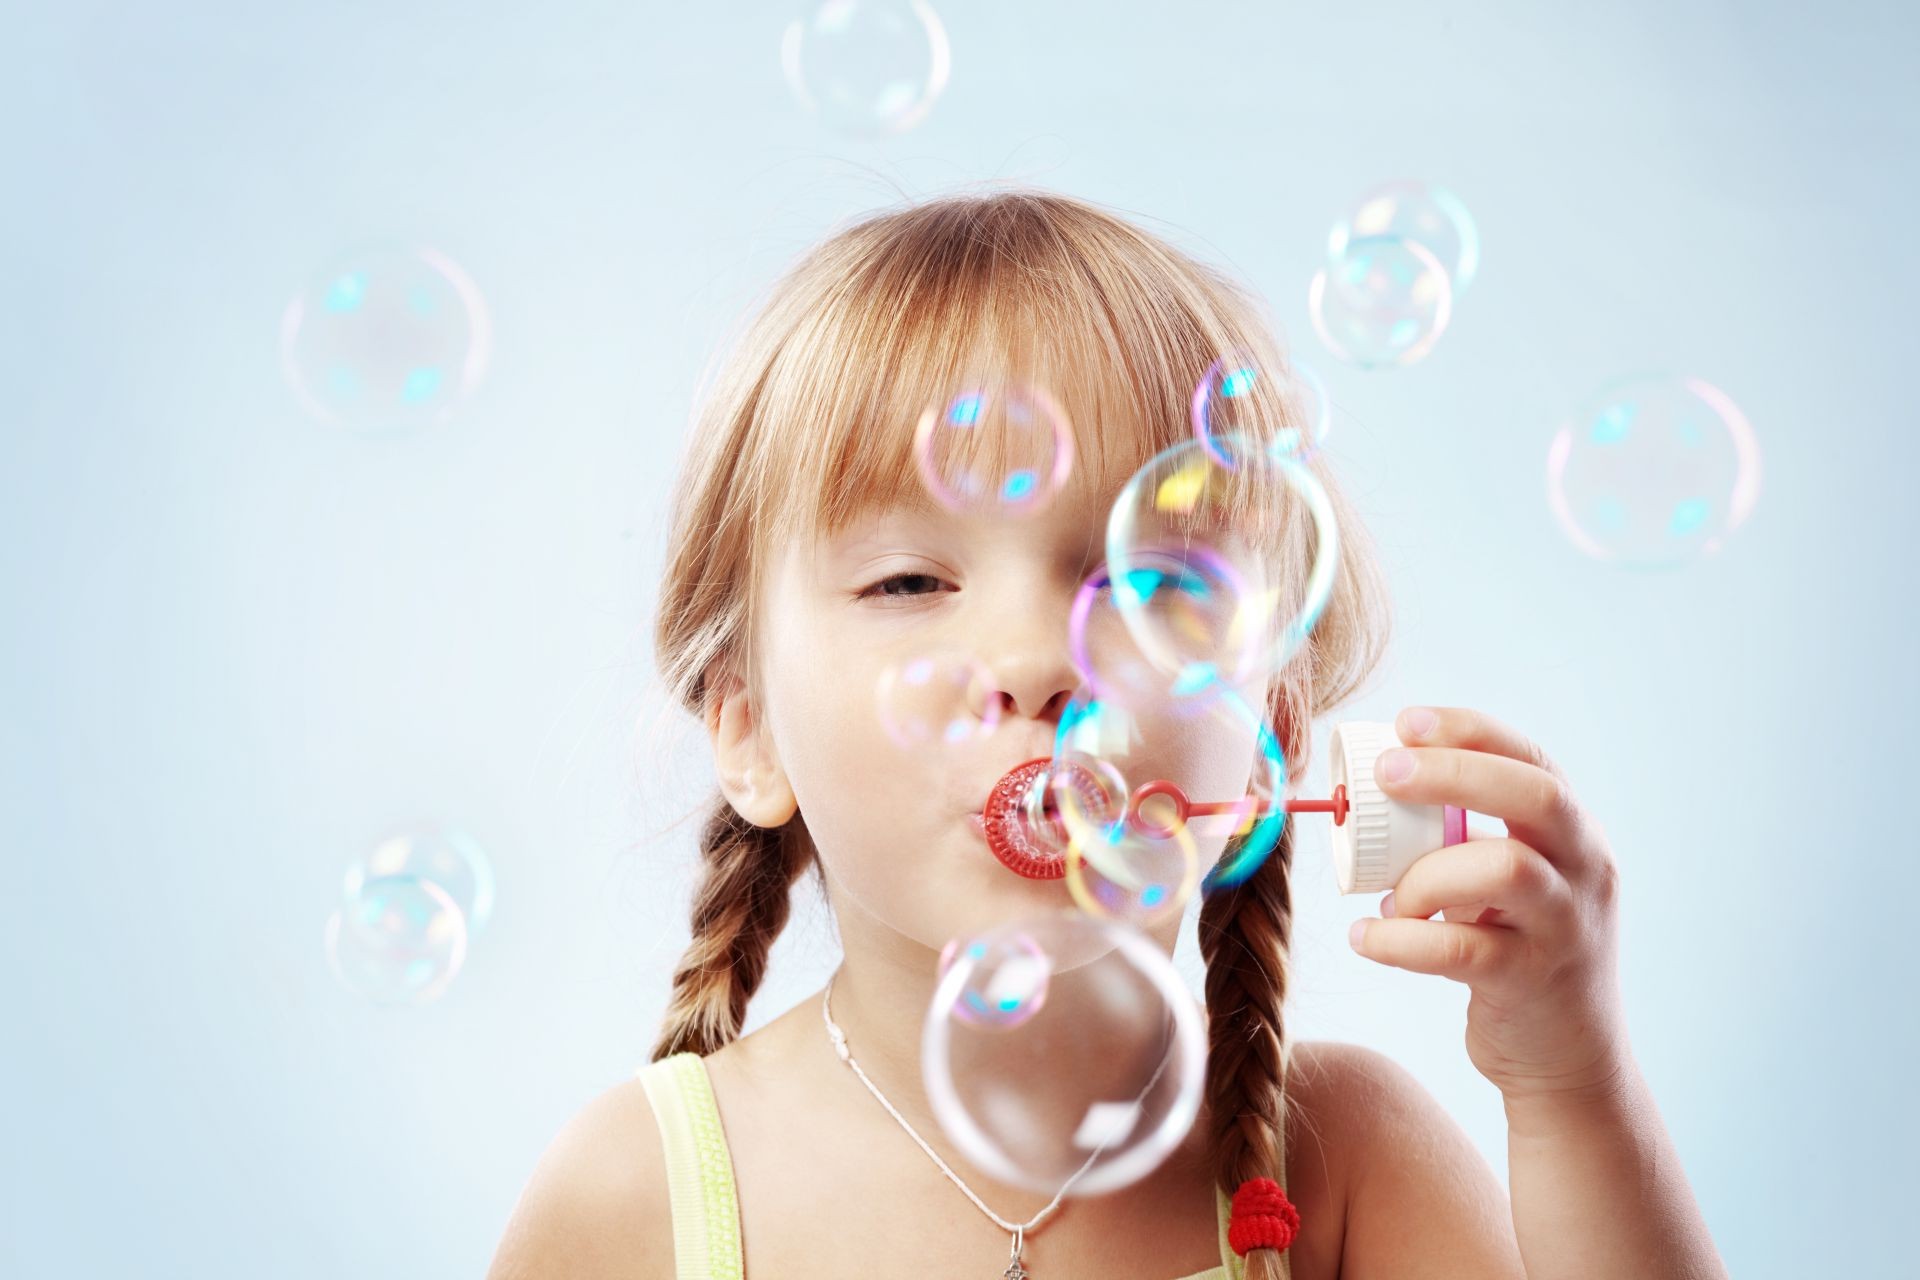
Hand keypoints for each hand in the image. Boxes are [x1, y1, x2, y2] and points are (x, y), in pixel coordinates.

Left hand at [1348, 705, 1631, 1103]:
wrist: (1568, 1062)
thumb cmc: (1519, 953)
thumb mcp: (1512, 885)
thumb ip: (1467, 839)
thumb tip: (1376, 792)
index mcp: (1574, 835)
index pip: (1533, 760)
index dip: (1470, 732)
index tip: (1406, 723)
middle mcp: (1584, 871)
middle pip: (1536, 797)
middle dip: (1455, 774)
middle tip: (1386, 774)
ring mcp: (1565, 926)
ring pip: (1505, 870)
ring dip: (1427, 874)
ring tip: (1390, 897)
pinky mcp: (1533, 981)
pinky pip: (1460, 949)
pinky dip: (1400, 940)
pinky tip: (1366, 937)